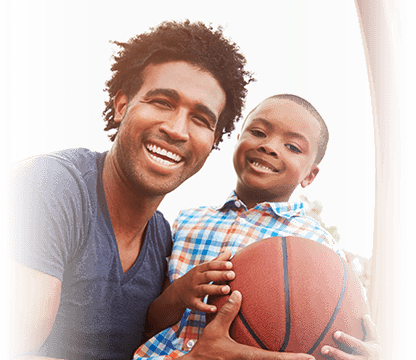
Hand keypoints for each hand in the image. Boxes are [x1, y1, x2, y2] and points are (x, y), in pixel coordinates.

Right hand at [172, 250, 235, 312]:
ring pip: (204, 289)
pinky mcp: (192, 303)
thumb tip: (230, 251)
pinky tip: (215, 309)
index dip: (220, 265)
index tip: (231, 265)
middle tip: (233, 275)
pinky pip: (199, 305)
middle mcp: (195, 279)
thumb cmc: (196, 278)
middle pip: (208, 276)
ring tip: (227, 289)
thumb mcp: (203, 269)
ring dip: (216, 289)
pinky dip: (206, 308)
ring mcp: (193, 291)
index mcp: (199, 270)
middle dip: (220, 275)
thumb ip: (217, 261)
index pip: (210, 265)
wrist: (177, 292)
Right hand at [184, 290, 315, 359]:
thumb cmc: (204, 349)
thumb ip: (227, 312)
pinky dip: (275, 358)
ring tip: (303, 357)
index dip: (292, 359)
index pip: (274, 359)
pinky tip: (280, 353)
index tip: (309, 358)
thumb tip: (239, 293)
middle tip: (315, 358)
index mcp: (246, 356)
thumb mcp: (213, 328)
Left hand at [320, 315, 381, 358]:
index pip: (356, 344)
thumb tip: (365, 315)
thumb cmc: (372, 351)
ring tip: (322, 352)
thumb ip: (370, 328)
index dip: (346, 339)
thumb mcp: (374, 341)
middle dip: (336, 354)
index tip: (335, 334)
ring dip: (332, 359)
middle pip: (348, 359)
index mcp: (368, 351)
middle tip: (323, 349)